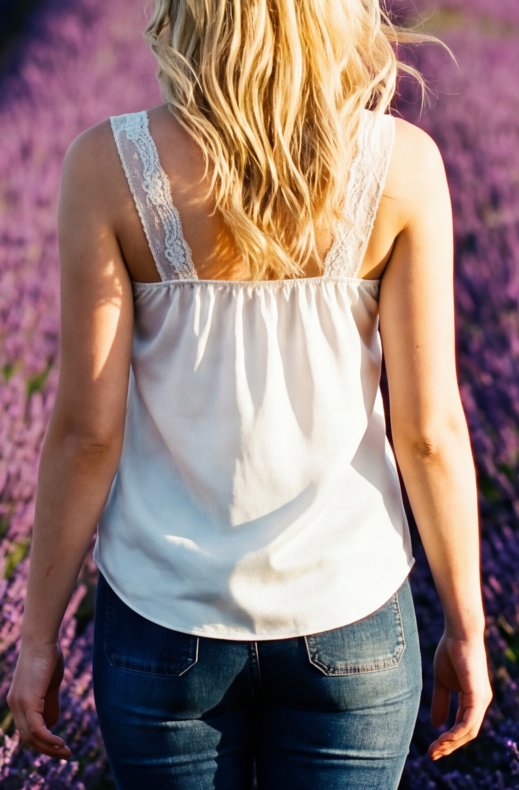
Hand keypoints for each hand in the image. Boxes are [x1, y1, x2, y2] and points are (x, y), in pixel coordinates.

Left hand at [6, 640, 71, 759]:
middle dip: (47, 750)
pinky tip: (60, 743)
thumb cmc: (48, 656)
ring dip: (49, 749)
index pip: (27, 730)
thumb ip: (50, 704)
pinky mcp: (29, 701)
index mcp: (18, 701)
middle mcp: (15, 705)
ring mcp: (19, 704)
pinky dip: (49, 740)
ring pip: (31, 738)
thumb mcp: (50, 684)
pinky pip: (37, 729)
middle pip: (27, 739)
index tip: (58, 746)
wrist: (42, 639)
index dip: (42, 742)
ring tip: (66, 753)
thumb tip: (52, 724)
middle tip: (65, 755)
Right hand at [428, 630, 491, 759]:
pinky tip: (443, 738)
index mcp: (472, 699)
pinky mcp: (477, 695)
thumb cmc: (450, 652)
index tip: (432, 749)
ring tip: (434, 750)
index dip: (448, 739)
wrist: (457, 633)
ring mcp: (481, 700)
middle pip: (467, 734)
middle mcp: (480, 702)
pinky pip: (468, 722)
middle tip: (431, 755)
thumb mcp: (442, 682)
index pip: (462, 726)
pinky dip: (456, 733)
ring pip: (469, 732)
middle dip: (449, 746)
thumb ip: (440, 702)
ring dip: (451, 744)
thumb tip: (436, 725)